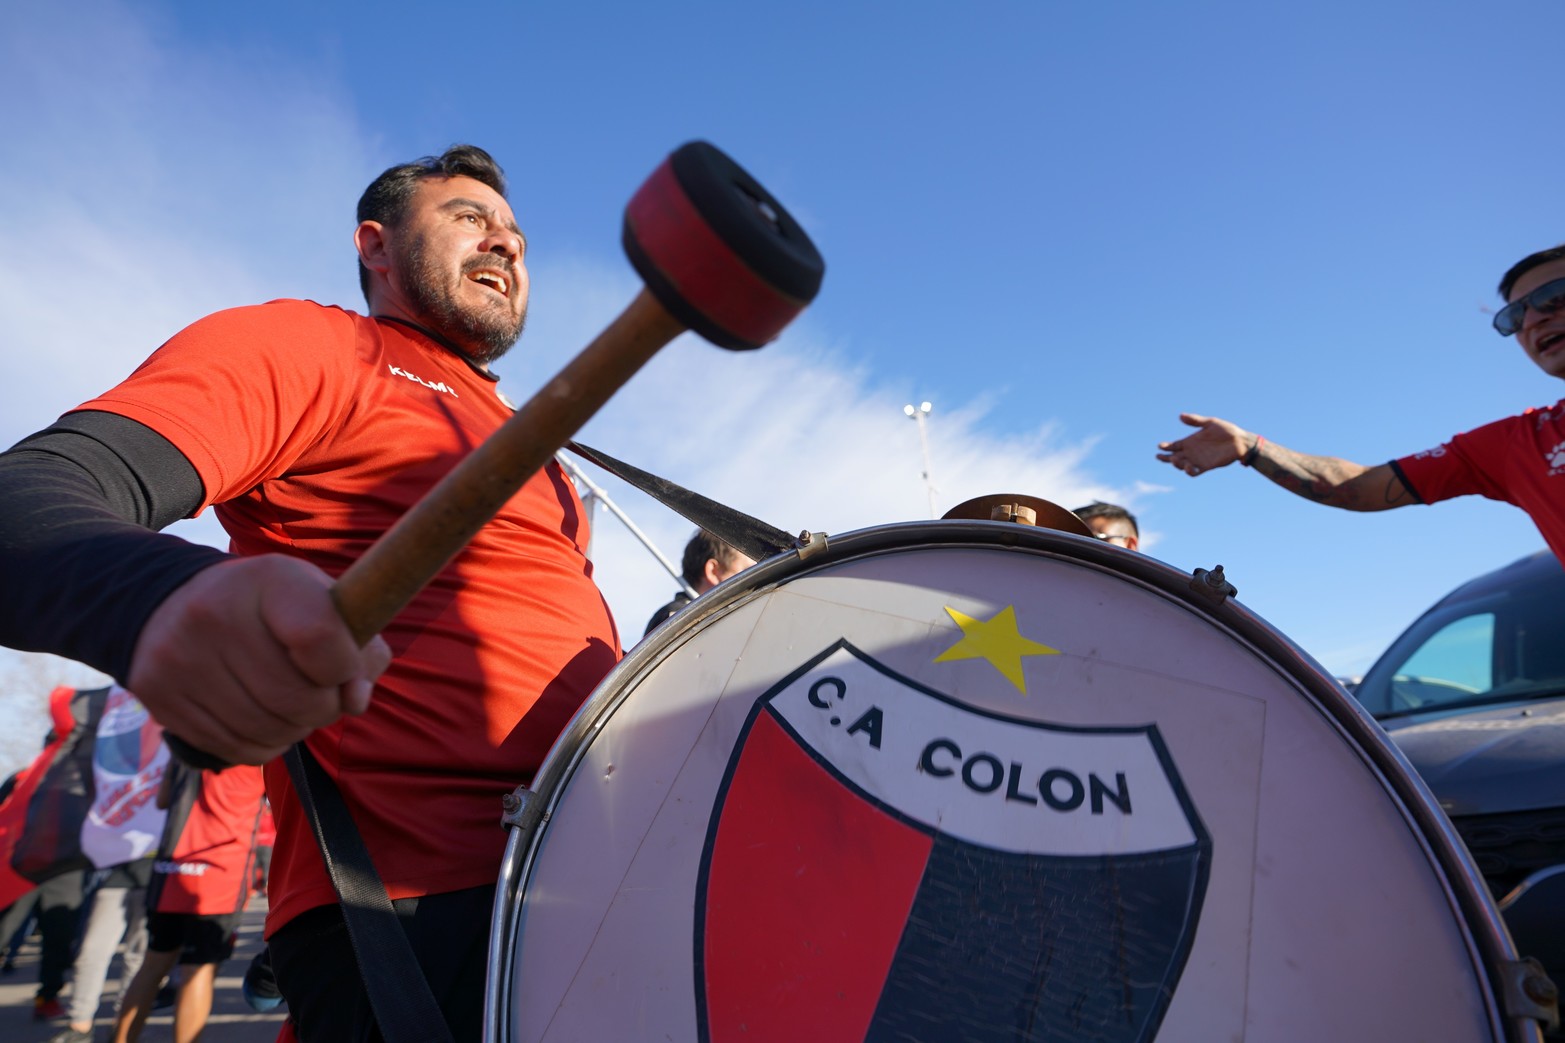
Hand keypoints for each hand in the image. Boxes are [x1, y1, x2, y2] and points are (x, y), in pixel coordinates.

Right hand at [128, 555, 391, 765]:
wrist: (171, 604)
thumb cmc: (268, 607)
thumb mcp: (318, 601)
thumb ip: (358, 645)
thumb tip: (356, 699)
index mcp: (270, 579)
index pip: (321, 638)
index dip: (346, 668)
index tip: (346, 671)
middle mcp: (215, 613)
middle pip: (296, 697)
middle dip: (323, 708)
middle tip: (321, 696)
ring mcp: (180, 657)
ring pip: (267, 730)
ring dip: (294, 729)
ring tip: (291, 705)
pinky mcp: (159, 695)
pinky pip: (236, 748)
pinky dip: (264, 744)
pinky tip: (262, 718)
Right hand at [1156, 413, 1252, 476]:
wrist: (1240, 441)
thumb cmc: (1226, 431)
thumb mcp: (1210, 423)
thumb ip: (1195, 421)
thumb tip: (1180, 416)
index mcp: (1190, 441)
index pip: (1174, 446)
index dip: (1166, 447)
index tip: (1160, 446)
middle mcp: (1192, 452)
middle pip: (1174, 457)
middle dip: (1165, 458)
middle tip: (1159, 456)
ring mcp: (1198, 460)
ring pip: (1181, 465)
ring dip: (1176, 464)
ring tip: (1174, 459)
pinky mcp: (1206, 466)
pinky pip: (1194, 472)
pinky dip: (1188, 471)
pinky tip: (1187, 467)